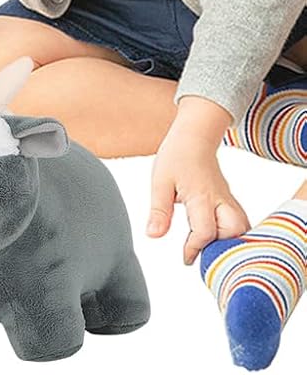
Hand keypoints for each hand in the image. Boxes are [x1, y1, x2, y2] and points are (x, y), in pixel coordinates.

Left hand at [148, 113, 249, 263]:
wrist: (194, 138)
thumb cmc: (176, 158)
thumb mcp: (160, 183)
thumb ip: (159, 211)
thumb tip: (153, 236)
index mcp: (201, 196)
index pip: (204, 230)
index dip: (194, 248)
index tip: (186, 258)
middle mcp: (220, 200)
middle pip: (235, 231)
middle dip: (222, 248)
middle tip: (204, 256)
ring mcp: (229, 201)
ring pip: (243, 228)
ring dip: (232, 243)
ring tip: (213, 251)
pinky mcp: (232, 202)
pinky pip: (242, 224)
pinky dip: (236, 236)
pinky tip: (223, 243)